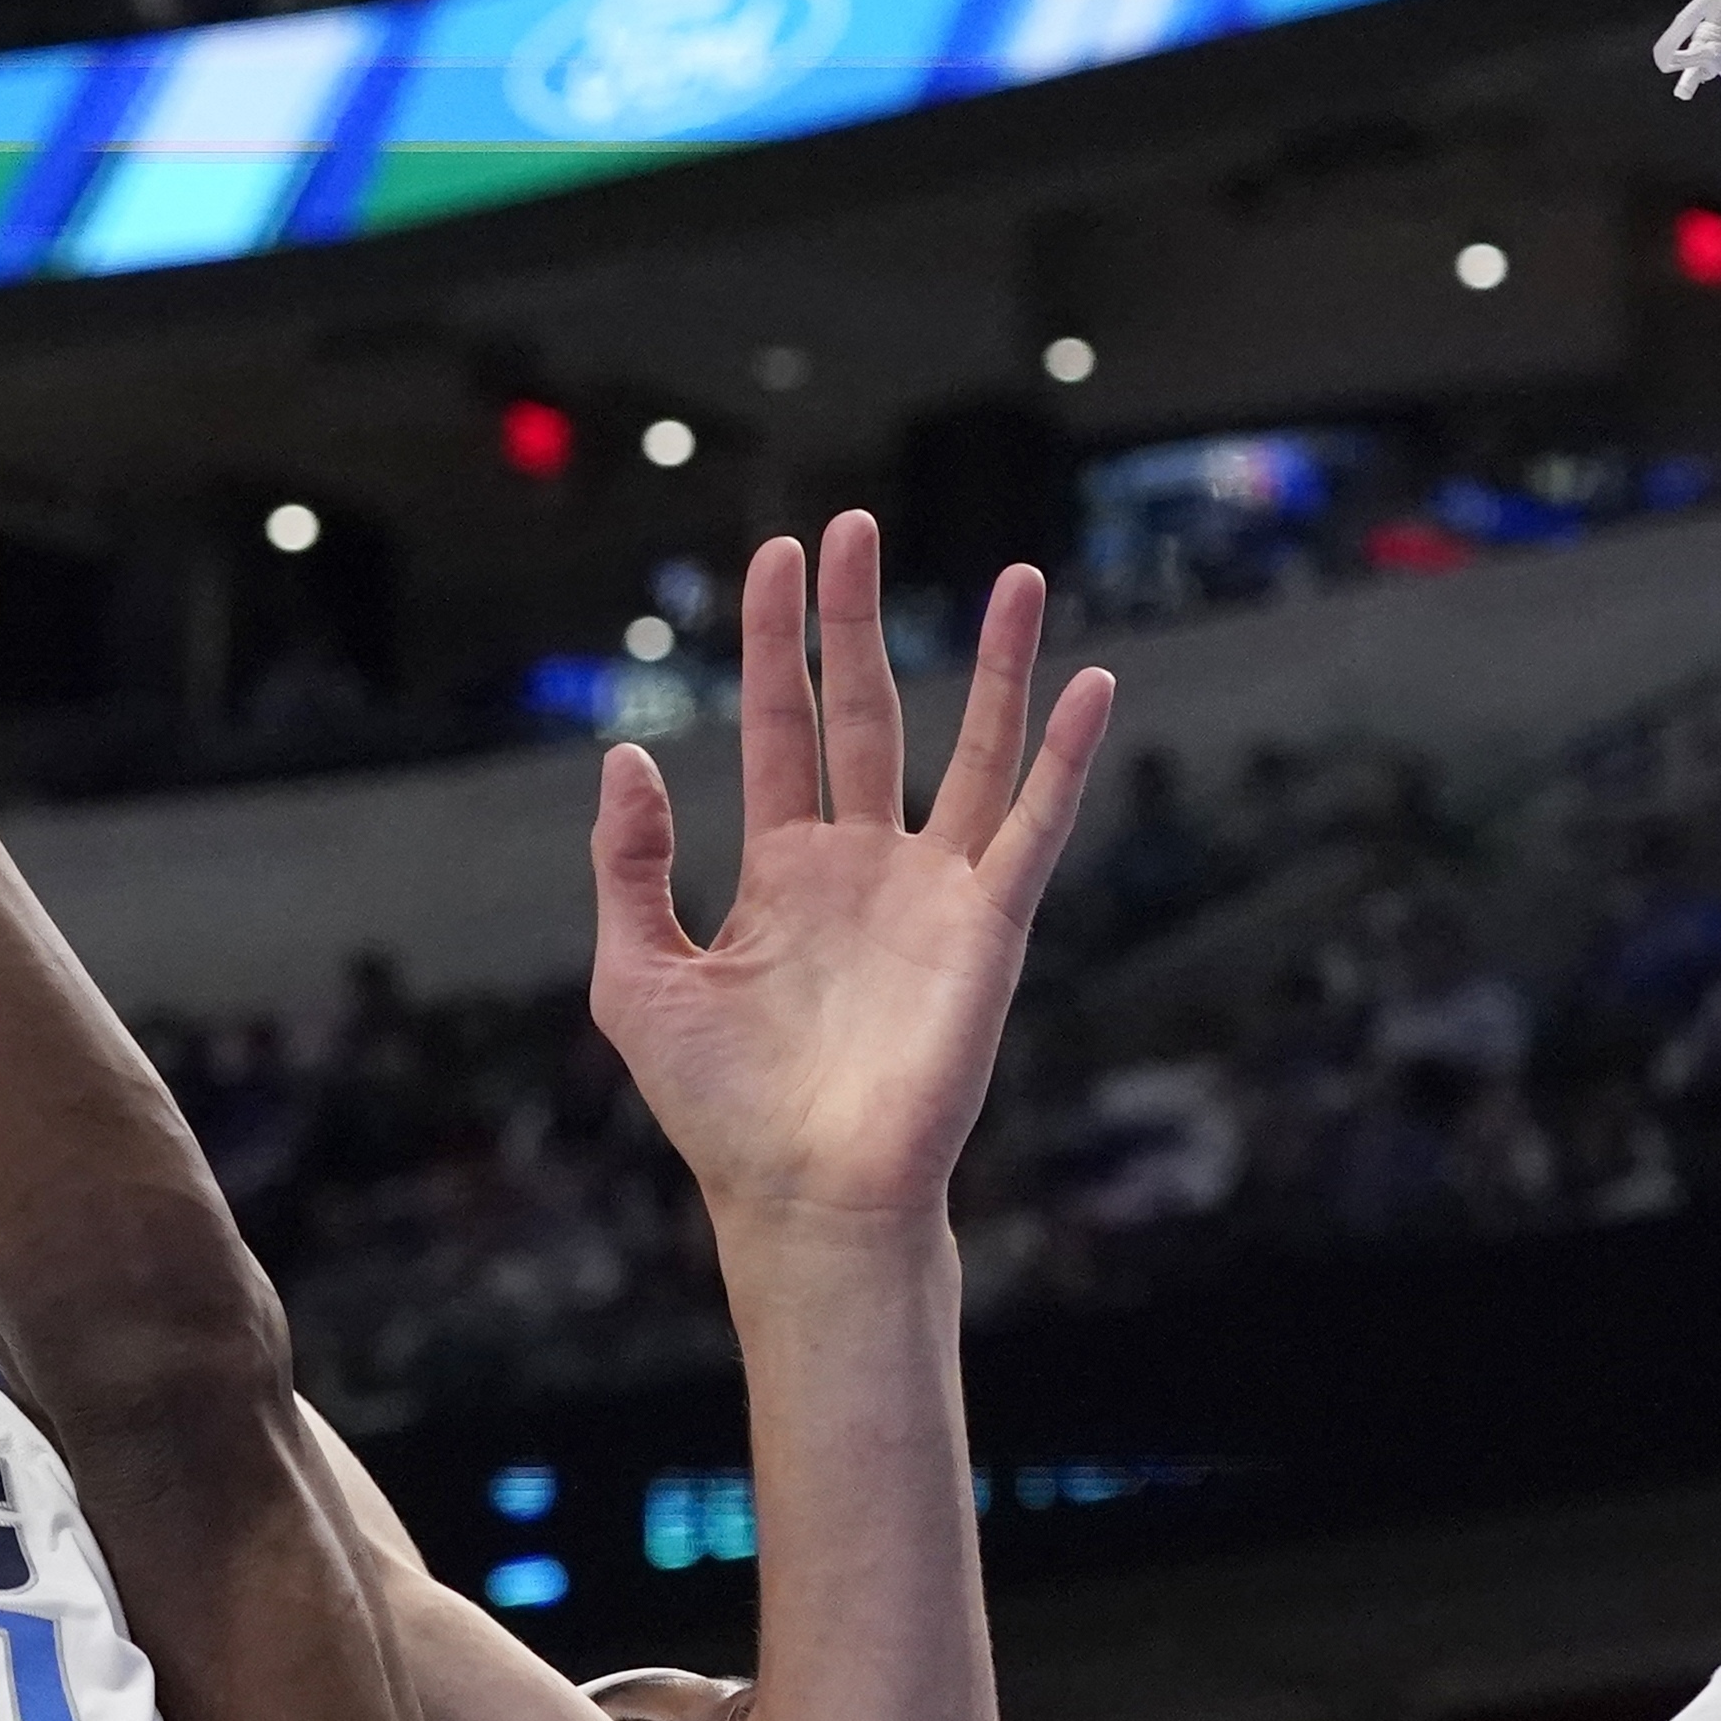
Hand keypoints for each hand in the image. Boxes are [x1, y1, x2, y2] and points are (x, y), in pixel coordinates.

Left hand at [588, 517, 1113, 1225]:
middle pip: (867, 710)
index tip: (777, 554)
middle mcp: (860, 863)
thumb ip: (631, 866)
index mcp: (779, 869)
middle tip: (854, 525)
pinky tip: (1091, 684)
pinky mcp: (987, 927)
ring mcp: (930, 891)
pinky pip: (1034, 824)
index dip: (776, 642)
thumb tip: (628, 757)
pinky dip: (1065, 755)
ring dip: (992, 662)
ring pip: (970, 747)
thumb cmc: (718, 1107)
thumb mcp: (638, 977)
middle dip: (857, 619)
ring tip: (1013, 571)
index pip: (780, 724)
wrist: (803, 1195)